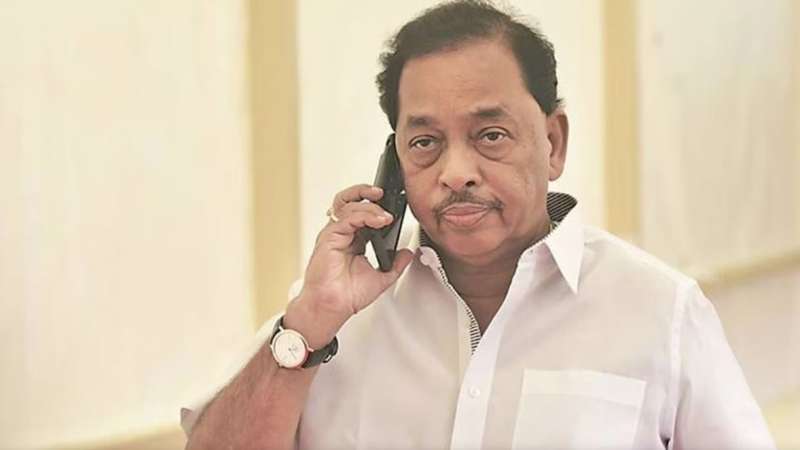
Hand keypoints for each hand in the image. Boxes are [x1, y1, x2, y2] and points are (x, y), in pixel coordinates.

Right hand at [284, 184, 413, 347]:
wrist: (332, 307)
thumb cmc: (347, 296)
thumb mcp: (382, 277)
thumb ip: (396, 264)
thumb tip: (408, 253)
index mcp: (353, 240)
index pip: (362, 212)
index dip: (376, 206)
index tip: (393, 208)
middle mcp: (342, 234)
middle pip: (350, 201)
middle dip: (366, 191)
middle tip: (384, 194)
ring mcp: (334, 234)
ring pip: (348, 205)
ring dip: (369, 205)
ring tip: (385, 213)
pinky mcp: (329, 237)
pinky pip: (346, 217)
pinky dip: (364, 215)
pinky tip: (378, 221)